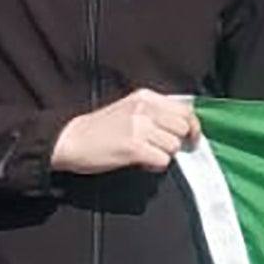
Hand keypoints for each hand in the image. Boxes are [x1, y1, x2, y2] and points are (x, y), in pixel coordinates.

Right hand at [50, 88, 200, 174]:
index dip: (192, 126)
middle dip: (177, 141)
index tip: (191, 138)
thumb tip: (184, 126)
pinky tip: (141, 162)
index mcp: (145, 97)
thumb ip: (155, 112)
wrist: (71, 139)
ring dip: (164, 155)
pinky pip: (162, 160)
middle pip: (183, 127)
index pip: (185, 109)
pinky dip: (155, 166)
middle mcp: (144, 108)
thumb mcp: (130, 108)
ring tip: (145, 154)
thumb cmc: (101, 128)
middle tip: (162, 149)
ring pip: (173, 146)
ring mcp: (139, 127)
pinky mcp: (133, 147)